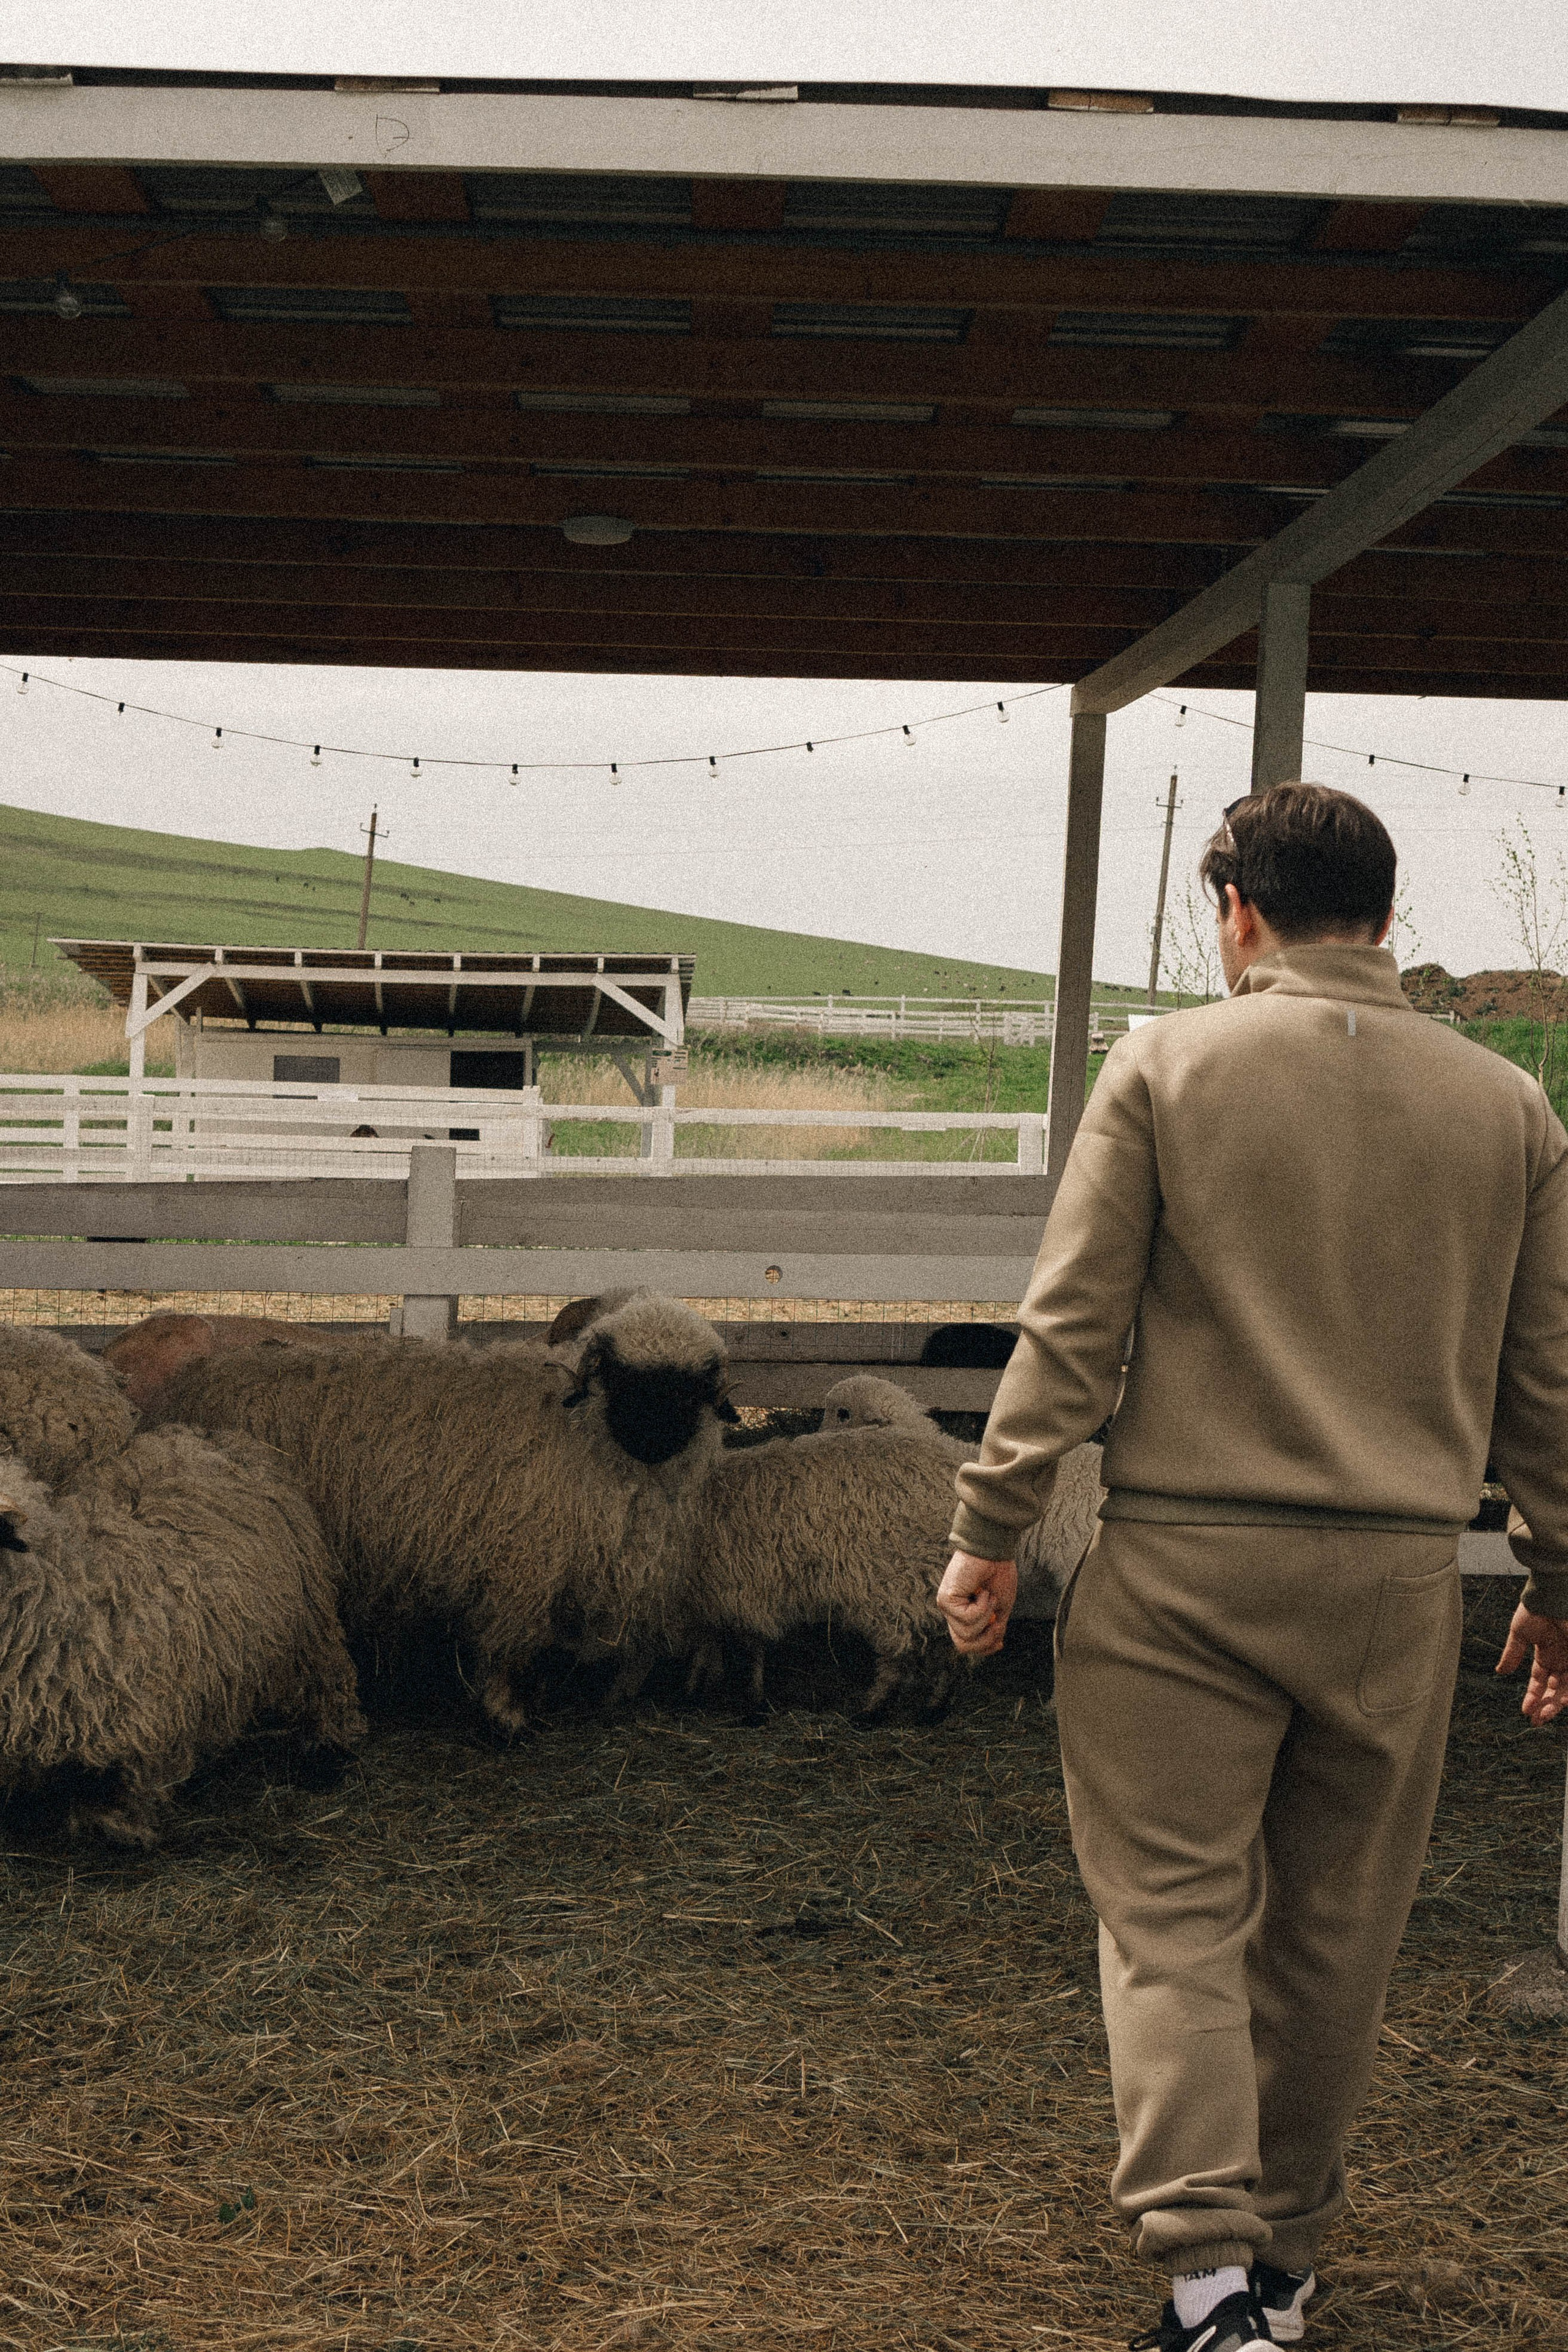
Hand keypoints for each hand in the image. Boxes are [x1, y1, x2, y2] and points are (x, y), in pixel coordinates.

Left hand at [938, 1552, 1017, 1657]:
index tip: (1000, 1642)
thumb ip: (995, 1627)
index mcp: (963, 1613)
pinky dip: (982, 1607)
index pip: (966, 1643)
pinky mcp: (946, 1600)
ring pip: (967, 1635)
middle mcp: (952, 1612)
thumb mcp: (1000, 1606)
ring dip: (986, 1617)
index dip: (984, 1648)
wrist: (994, 1551)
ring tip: (989, 1596)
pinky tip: (983, 1591)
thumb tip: (995, 1644)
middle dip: (986, 1640)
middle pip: (963, 1645)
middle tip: (997, 1622)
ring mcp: (947, 1606)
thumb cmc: (998, 1573)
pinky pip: (968, 1619)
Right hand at [1496, 1605, 1567, 1725]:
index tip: (1525, 1711)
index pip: (1539, 1681)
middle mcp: (1561, 1659)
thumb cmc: (1535, 1609)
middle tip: (1538, 1720)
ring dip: (1557, 1702)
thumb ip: (1512, 1653)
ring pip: (1567, 1687)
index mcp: (1546, 1654)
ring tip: (1548, 1713)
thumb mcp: (1519, 1633)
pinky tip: (1562, 1700)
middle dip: (1546, 1705)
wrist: (1553, 1595)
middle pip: (1555, 1689)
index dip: (1533, 1697)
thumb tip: (1500, 1671)